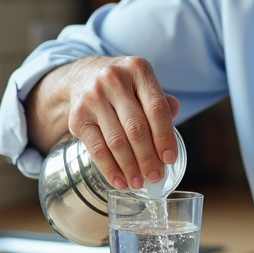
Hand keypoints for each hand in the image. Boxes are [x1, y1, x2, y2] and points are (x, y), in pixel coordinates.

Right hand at [56, 55, 179, 190]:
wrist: (82, 75)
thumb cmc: (122, 85)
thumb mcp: (142, 83)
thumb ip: (160, 100)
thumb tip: (176, 116)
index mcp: (137, 69)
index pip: (156, 108)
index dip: (165, 137)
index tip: (170, 159)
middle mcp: (113, 80)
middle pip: (136, 127)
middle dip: (148, 157)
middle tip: (155, 176)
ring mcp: (93, 97)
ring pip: (116, 141)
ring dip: (130, 167)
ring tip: (138, 183)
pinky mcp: (77, 116)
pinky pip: (96, 149)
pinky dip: (109, 169)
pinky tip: (119, 180)